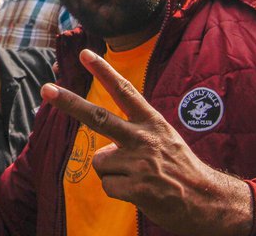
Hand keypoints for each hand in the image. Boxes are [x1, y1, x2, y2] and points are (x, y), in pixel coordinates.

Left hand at [41, 50, 252, 235]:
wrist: (210, 202)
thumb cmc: (182, 171)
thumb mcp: (165, 141)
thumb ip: (134, 138)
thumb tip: (103, 152)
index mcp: (152, 123)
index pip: (125, 91)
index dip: (104, 72)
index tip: (85, 53)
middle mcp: (144, 138)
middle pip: (98, 116)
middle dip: (69, 102)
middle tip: (45, 89)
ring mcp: (140, 162)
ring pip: (100, 162)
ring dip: (113, 174)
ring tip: (139, 179)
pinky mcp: (138, 187)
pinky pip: (108, 186)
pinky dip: (119, 192)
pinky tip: (141, 193)